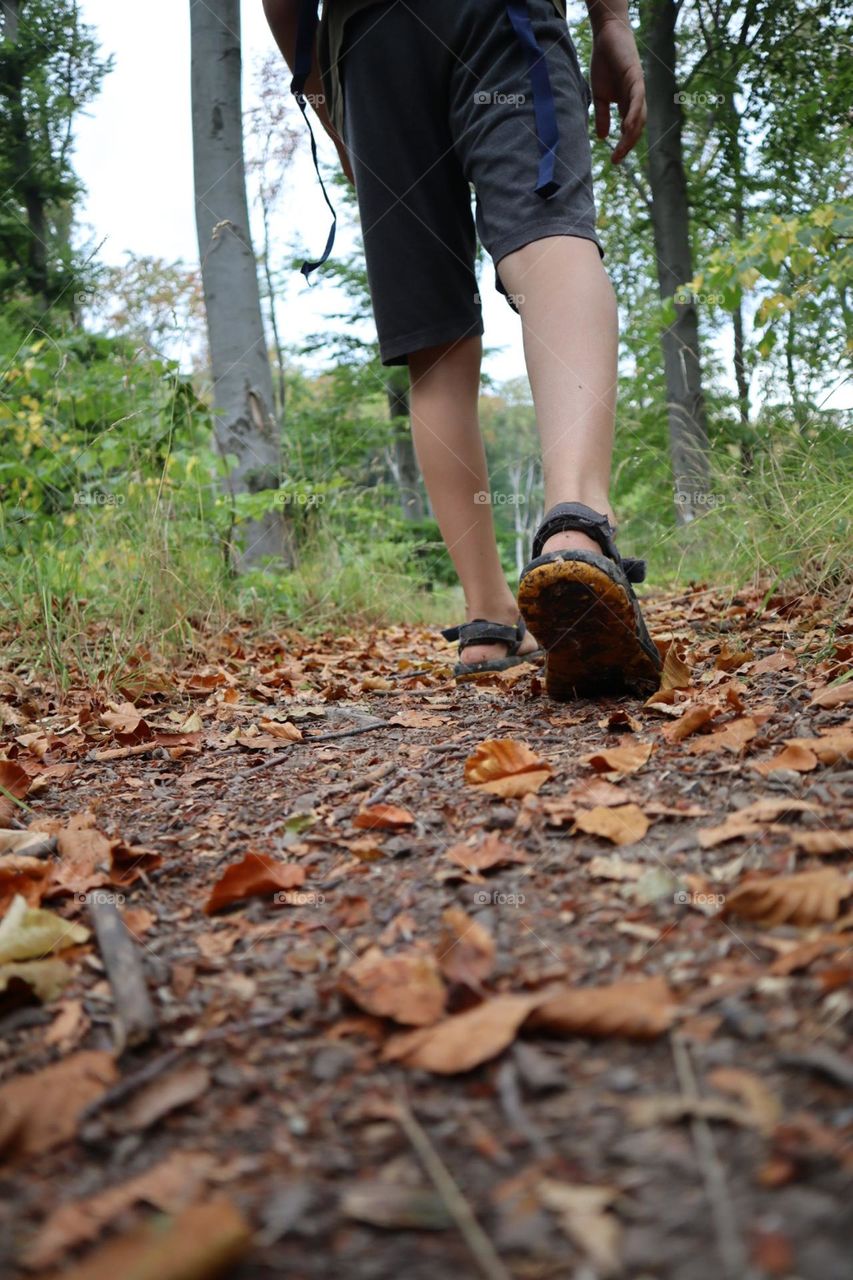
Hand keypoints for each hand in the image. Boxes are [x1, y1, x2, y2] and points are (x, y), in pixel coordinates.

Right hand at [589, 20, 645, 163]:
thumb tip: (603, 137)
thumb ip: (603, 116)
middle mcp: (636, 99)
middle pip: (637, 127)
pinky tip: (629, 127)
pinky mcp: (636, 77)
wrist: (606, 37)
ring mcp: (638, 88)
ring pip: (640, 116)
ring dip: (632, 133)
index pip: (629, 130)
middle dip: (628, 144)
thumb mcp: (600, 95)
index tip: (614, 160)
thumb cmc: (604, 64)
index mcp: (627, 104)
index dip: (624, 145)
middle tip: (617, 159)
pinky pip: (637, 99)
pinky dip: (634, 114)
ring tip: (624, 147)